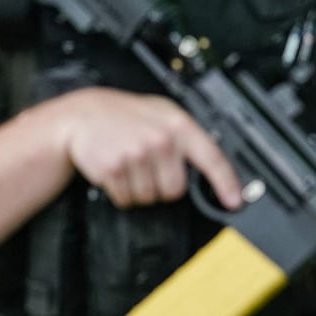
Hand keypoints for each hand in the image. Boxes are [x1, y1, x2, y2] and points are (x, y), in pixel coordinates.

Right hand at [43, 87, 242, 209]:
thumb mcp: (159, 114)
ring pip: (149, 198)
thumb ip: (184, 137)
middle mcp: (160, 140)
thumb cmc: (123, 117)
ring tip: (129, 166)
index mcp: (177, 125)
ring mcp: (136, 155)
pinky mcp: (114, 169)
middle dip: (161, 187)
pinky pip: (126, 199)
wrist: (81, 116)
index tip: (233, 201)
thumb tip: (209, 169)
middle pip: (175, 190)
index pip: (211, 158)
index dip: (226, 183)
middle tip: (148, 169)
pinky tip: (115, 172)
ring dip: (138, 190)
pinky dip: (120, 192)